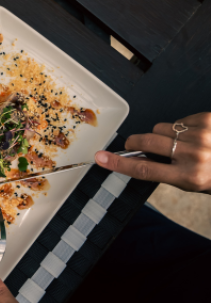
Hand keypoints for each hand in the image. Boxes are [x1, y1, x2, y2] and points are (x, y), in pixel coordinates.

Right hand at [96, 112, 210, 193]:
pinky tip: (197, 135)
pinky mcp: (207, 119)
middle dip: (134, 142)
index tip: (101, 158)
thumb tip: (142, 156)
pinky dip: (182, 127)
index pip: (144, 170)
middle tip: (131, 144)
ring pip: (161, 128)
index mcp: (190, 177)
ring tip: (181, 143)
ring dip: (163, 134)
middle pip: (147, 142)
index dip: (118, 163)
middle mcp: (195, 156)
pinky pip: (179, 120)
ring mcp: (201, 136)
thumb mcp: (196, 183)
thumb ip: (170, 172)